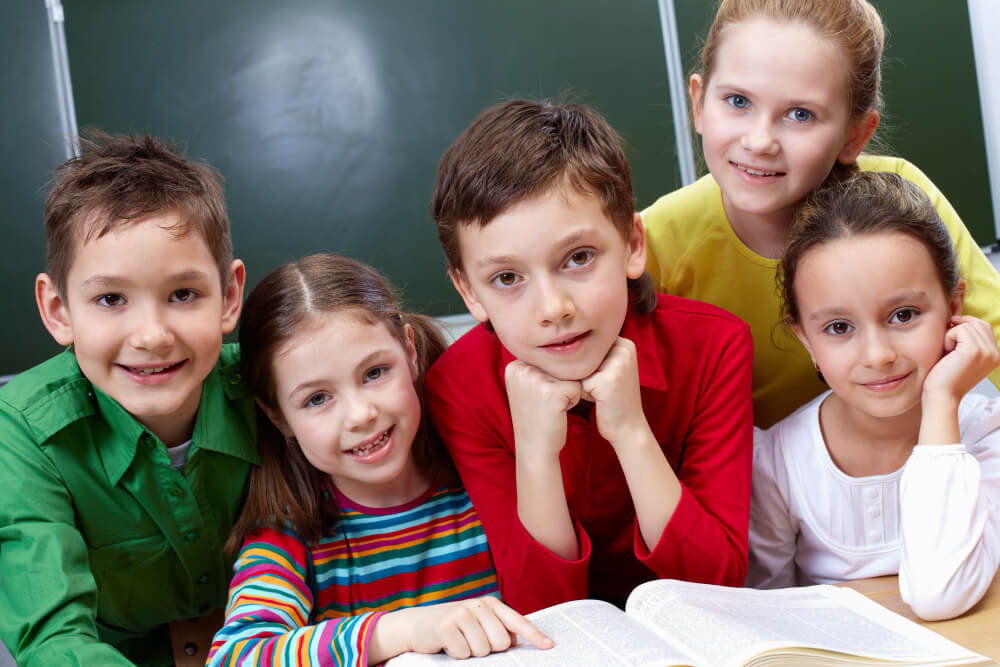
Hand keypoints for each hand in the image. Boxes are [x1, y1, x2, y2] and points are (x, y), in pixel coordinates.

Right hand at [402, 597, 553, 658]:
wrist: (416, 624)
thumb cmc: (453, 627)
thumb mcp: (477, 623)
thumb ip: (497, 628)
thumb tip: (517, 640)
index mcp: (489, 603)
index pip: (517, 621)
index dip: (534, 635)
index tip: (549, 646)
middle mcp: (477, 605)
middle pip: (500, 643)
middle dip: (488, 649)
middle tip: (472, 641)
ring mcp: (461, 613)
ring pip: (482, 651)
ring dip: (470, 653)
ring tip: (459, 641)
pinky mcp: (446, 626)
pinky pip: (463, 653)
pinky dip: (456, 654)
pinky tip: (447, 644)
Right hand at [505, 360, 582, 463]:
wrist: (535, 448)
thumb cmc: (536, 418)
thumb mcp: (527, 388)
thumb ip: (536, 368)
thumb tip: (561, 345)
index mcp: (514, 366)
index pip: (547, 361)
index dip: (550, 379)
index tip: (538, 398)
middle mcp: (521, 369)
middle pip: (559, 366)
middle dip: (559, 384)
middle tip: (546, 404)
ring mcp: (535, 379)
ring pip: (569, 374)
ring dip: (567, 391)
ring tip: (552, 407)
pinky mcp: (551, 391)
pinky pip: (577, 387)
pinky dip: (573, 400)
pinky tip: (558, 412)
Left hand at [580, 337, 651, 448]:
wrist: (628, 427)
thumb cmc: (612, 399)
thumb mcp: (609, 370)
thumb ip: (593, 355)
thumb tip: (561, 343)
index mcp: (625, 343)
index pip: (587, 345)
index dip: (584, 362)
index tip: (594, 377)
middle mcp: (624, 349)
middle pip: (583, 356)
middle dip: (582, 372)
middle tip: (597, 387)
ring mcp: (618, 364)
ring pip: (580, 368)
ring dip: (582, 382)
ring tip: (597, 392)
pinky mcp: (609, 380)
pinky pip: (580, 382)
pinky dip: (583, 393)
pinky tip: (597, 400)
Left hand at [923, 316, 999, 402]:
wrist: (941, 395)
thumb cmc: (945, 377)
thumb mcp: (961, 356)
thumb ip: (967, 340)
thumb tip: (957, 318)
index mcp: (994, 356)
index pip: (985, 327)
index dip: (966, 324)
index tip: (951, 331)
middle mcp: (995, 354)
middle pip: (978, 323)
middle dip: (959, 328)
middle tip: (948, 344)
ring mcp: (987, 352)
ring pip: (968, 325)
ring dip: (952, 334)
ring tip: (948, 351)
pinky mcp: (974, 351)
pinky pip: (960, 329)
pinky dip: (948, 337)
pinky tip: (946, 352)